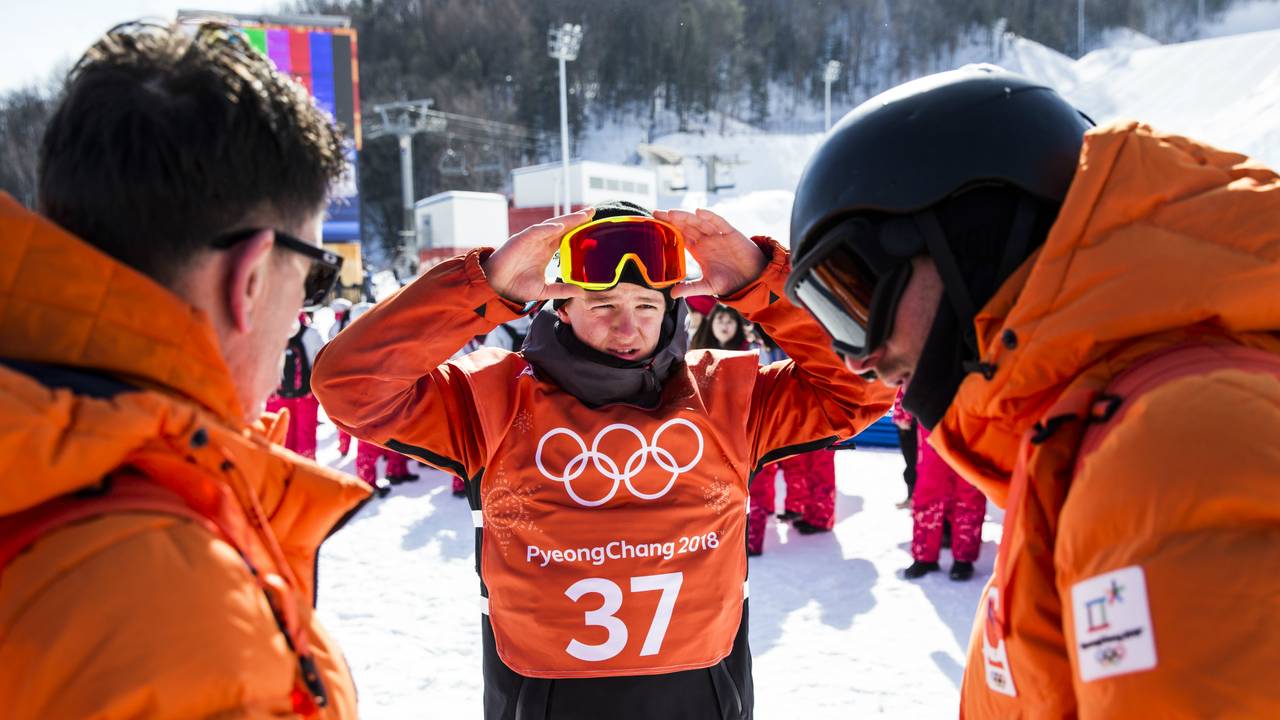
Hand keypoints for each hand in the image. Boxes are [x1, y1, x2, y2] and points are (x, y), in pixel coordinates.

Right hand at [481, 209, 593, 303]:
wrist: (495, 287)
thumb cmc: (516, 286)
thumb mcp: (544, 290)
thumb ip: (561, 290)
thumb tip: (581, 292)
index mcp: (546, 251)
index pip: (566, 237)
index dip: (579, 230)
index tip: (594, 225)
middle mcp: (540, 242)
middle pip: (562, 227)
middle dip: (577, 218)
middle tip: (593, 211)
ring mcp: (531, 240)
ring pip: (551, 225)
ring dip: (567, 220)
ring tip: (582, 215)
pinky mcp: (519, 240)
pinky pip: (535, 231)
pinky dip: (547, 228)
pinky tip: (559, 227)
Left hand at [653, 208, 767, 297]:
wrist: (751, 280)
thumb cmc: (729, 281)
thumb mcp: (707, 286)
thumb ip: (691, 288)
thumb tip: (672, 294)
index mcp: (697, 249)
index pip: (679, 235)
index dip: (668, 228)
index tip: (653, 223)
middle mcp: (705, 239)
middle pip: (686, 225)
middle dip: (672, 219)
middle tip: (656, 213)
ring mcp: (717, 235)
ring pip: (699, 222)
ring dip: (686, 216)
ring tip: (672, 213)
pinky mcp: (731, 233)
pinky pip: (719, 222)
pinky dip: (710, 216)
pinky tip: (699, 212)